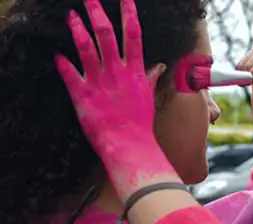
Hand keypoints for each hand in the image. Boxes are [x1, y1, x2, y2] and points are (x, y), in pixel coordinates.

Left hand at [56, 0, 174, 192]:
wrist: (129, 144)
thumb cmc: (141, 124)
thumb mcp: (148, 97)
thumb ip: (150, 77)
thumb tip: (159, 66)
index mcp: (134, 71)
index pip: (132, 35)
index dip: (128, 13)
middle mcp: (116, 72)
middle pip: (106, 34)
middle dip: (97, 12)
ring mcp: (98, 82)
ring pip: (86, 47)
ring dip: (77, 29)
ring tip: (71, 16)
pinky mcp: (82, 94)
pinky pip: (69, 73)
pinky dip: (63, 63)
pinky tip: (57, 55)